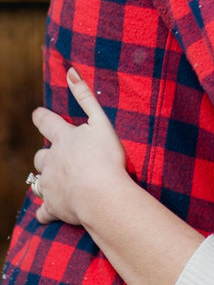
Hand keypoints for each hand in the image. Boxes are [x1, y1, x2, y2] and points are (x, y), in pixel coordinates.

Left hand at [31, 68, 128, 227]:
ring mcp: (50, 184)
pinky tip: (48, 214)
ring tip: (55, 182)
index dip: (41, 117)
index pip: (47, 122)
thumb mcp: (101, 121)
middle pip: (41, 156)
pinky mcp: (52, 206)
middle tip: (56, 157)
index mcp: (63, 139)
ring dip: (45, 180)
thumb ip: (86, 96)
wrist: (101, 194)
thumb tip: (71, 71)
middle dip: (45, 156)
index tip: (36, 114)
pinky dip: (45, 212)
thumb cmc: (106, 157)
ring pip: (39, 182)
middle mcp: (51, 160)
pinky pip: (43, 211)